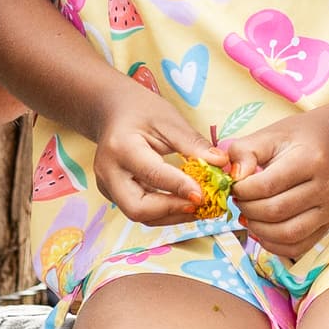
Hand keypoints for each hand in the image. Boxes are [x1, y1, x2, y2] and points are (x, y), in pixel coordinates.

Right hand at [92, 85, 225, 226]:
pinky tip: (186, 204)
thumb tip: (221, 163)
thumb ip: (193, 143)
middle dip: (172, 211)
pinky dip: (165, 212)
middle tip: (202, 205)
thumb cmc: (142, 112)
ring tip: (200, 207)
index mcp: (121, 147)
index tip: (203, 195)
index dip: (179, 187)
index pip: (152, 174)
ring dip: (172, 216)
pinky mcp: (114, 195)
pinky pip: (140, 212)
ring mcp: (107, 187)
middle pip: (137, 208)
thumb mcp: (169, 120)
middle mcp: (109, 172)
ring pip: (139, 216)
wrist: (113, 112)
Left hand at [227, 111, 328, 259]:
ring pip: (287, 233)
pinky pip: (298, 247)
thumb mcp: (269, 135)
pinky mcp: (327, 225)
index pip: (267, 185)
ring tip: (248, 215)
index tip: (234, 185)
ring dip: (258, 229)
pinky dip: (274, 245)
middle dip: (248, 209)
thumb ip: (245, 152)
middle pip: (276, 211)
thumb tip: (234, 178)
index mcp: (311, 160)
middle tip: (239, 199)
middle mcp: (325, 187)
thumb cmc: (297, 139)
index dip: (242, 190)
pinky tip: (261, 230)